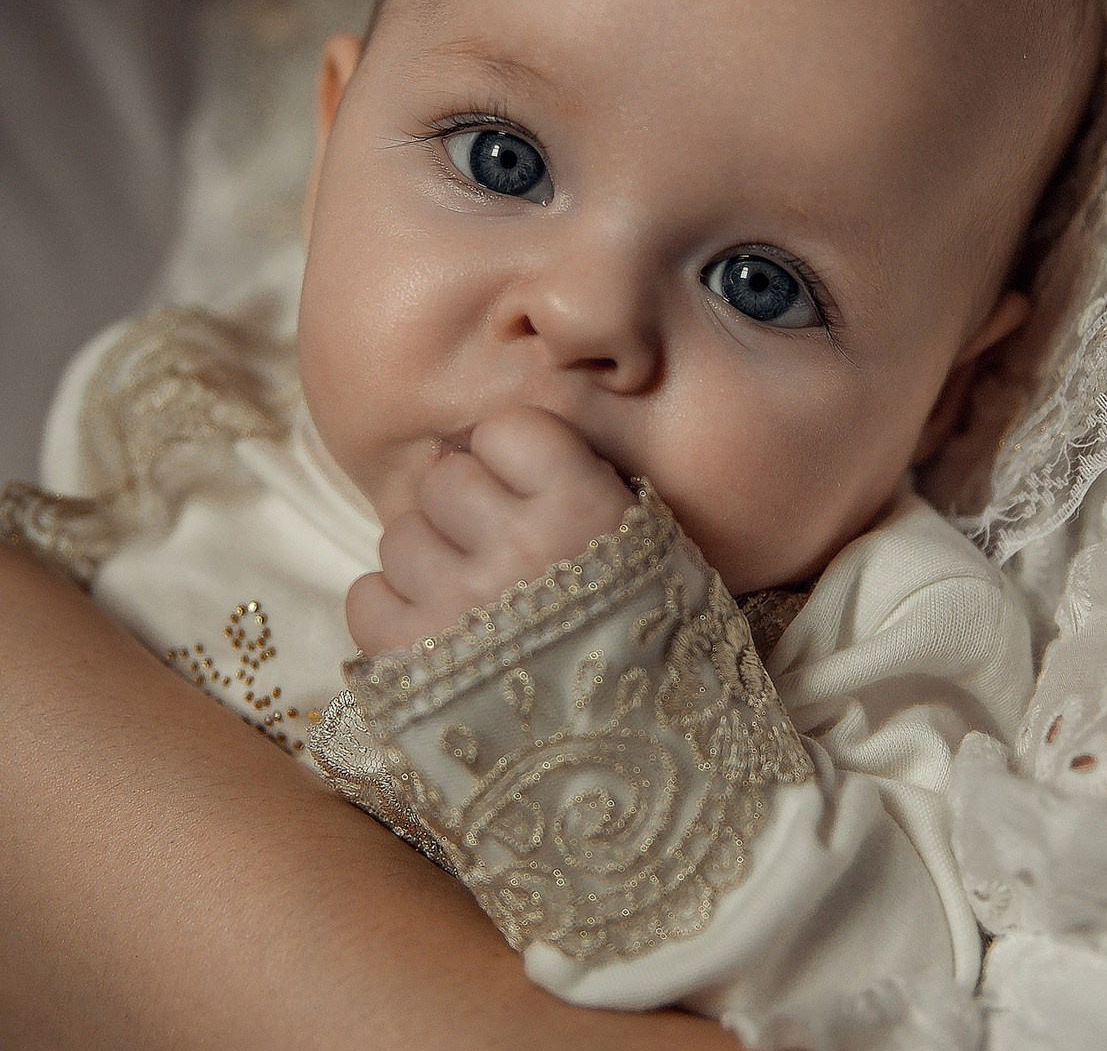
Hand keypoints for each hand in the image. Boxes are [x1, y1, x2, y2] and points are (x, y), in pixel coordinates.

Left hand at [346, 407, 634, 654]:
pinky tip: (437, 635)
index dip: (512, 459)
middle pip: (445, 480)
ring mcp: (457, 605)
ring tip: (474, 605)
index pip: (507, 429)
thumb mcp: (644, 551)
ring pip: (400, 536)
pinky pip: (365, 595)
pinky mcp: (408, 661)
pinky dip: (392, 612)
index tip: (528, 491)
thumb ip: (577, 486)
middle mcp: (517, 547)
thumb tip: (483, 444)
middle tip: (500, 555)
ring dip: (429, 563)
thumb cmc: (642, 649)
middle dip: (466, 512)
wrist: (630, 773)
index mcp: (584, 510)